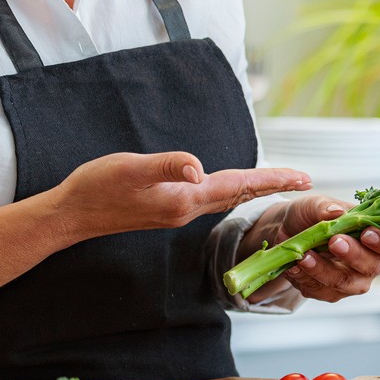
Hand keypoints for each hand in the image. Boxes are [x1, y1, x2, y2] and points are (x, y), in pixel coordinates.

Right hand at [52, 152, 310, 239]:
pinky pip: (214, 201)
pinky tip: (235, 187)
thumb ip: (166, 166)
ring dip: (256, 191)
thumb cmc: (97, 187)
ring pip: (229, 200)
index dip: (272, 180)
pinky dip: (234, 192)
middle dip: (274, 187)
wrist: (73, 214)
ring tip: (280, 183)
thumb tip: (199, 167)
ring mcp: (178, 212)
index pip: (239, 186)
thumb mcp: (130, 169)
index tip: (304, 178)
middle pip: (241, 196)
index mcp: (185, 199)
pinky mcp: (168, 209)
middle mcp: (188, 209)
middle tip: (306, 182)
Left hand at [243, 195, 379, 303]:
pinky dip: (305, 278)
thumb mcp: (315, 204)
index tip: (367, 233)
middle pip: (373, 267)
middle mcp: (370, 263)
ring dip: (323, 270)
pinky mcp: (329, 292)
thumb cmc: (311, 216)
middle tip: (335, 242)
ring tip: (304, 256)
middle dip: (354, 255)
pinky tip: (294, 265)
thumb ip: (326, 207)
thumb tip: (336, 212)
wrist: (285, 231)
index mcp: (377, 238)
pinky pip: (320, 290)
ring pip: (344, 283)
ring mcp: (350, 281)